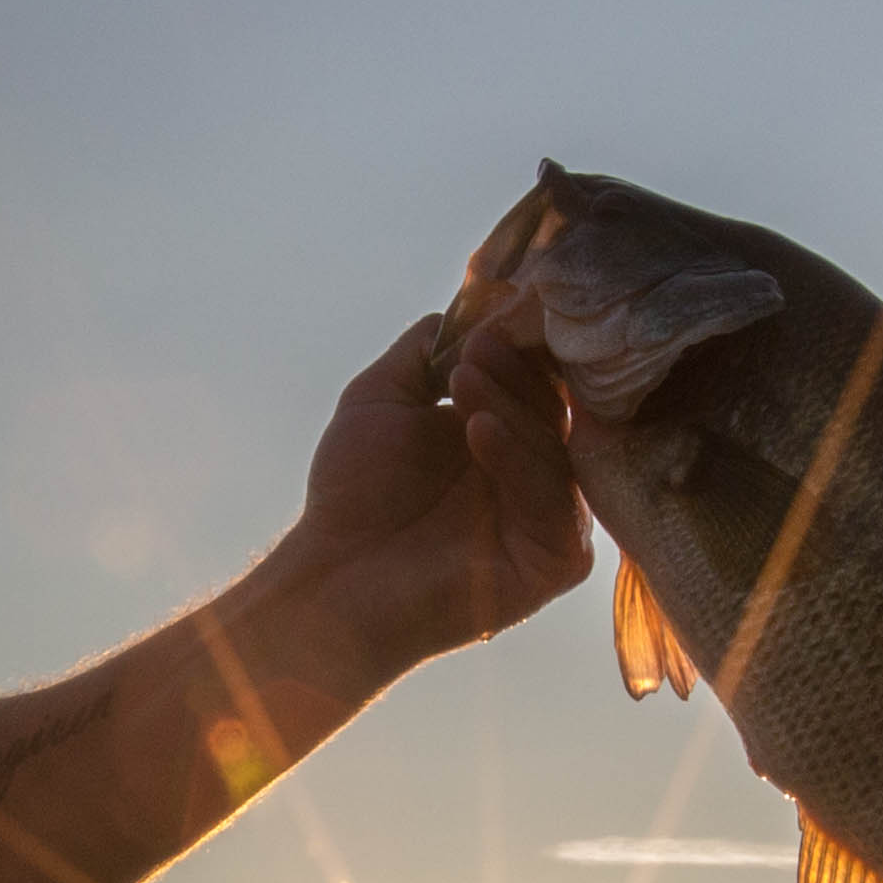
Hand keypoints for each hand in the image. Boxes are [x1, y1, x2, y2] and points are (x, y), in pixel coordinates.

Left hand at [266, 314, 592, 699]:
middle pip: (552, 410)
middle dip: (516, 373)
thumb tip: (474, 304)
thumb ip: (425, 350)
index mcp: (505, 439)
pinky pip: (553, 506)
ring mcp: (548, 522)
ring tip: (466, 380)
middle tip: (479, 348)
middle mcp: (534, 478)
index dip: (521, 348)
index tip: (493, 317)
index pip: (537, 382)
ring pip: (553, 451)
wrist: (329, 578)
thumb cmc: (351, 496)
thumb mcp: (381, 398)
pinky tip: (479, 431)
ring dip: (511, 407)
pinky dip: (517, 462)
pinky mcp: (552, 564)